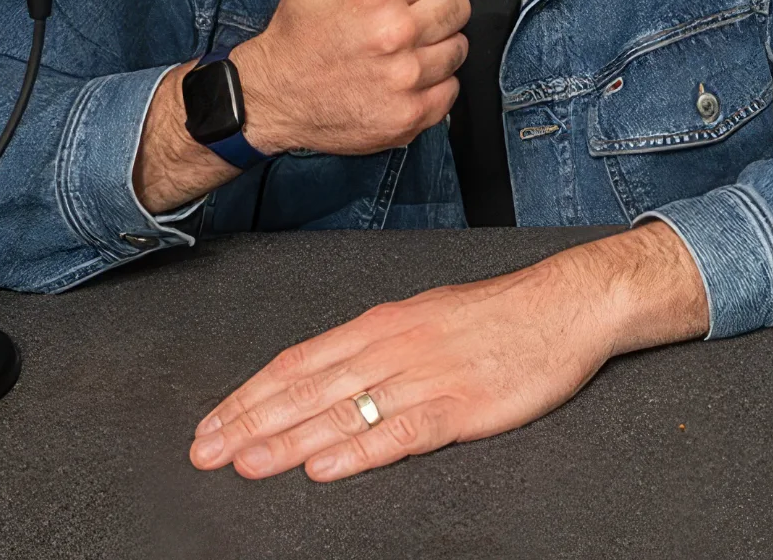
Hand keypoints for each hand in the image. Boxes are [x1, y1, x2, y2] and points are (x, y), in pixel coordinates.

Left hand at [188, 222, 708, 481]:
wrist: (567, 303)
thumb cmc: (499, 316)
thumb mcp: (424, 316)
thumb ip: (374, 347)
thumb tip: (325, 376)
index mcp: (380, 324)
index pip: (297, 363)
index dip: (248, 396)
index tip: (210, 424)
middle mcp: (392, 347)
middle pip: (306, 389)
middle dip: (249, 423)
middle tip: (205, 454)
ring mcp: (426, 376)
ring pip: (343, 413)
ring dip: (287, 441)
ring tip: (245, 465)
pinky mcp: (462, 405)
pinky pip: (401, 432)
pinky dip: (360, 452)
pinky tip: (326, 469)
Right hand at [231, 0, 470, 155]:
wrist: (273, 94)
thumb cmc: (299, 23)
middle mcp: (396, 34)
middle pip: (459, 6)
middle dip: (433, 8)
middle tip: (399, 18)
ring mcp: (405, 78)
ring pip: (459, 48)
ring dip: (435, 47)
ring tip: (398, 49)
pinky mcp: (410, 116)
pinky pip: (451, 90)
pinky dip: (432, 85)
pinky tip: (399, 77)